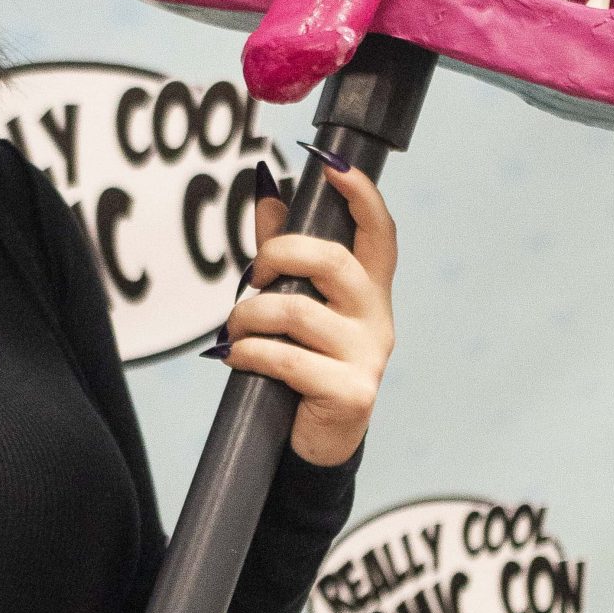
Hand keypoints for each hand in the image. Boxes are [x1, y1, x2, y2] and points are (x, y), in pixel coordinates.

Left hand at [210, 164, 396, 466]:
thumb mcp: (298, 308)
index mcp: (369, 293)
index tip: (333, 167)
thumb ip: (284, 256)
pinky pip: (287, 359)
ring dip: (250, 316)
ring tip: (233, 331)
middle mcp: (377, 320)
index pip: (380, 235)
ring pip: (298, 312)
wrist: (315, 446)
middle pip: (334, 263)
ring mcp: (367, 357)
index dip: (362, 197)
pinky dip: (249, 354)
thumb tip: (266, 194)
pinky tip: (235, 358)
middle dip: (282, 255)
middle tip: (253, 275)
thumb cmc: (304, 368)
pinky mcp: (350, 392)